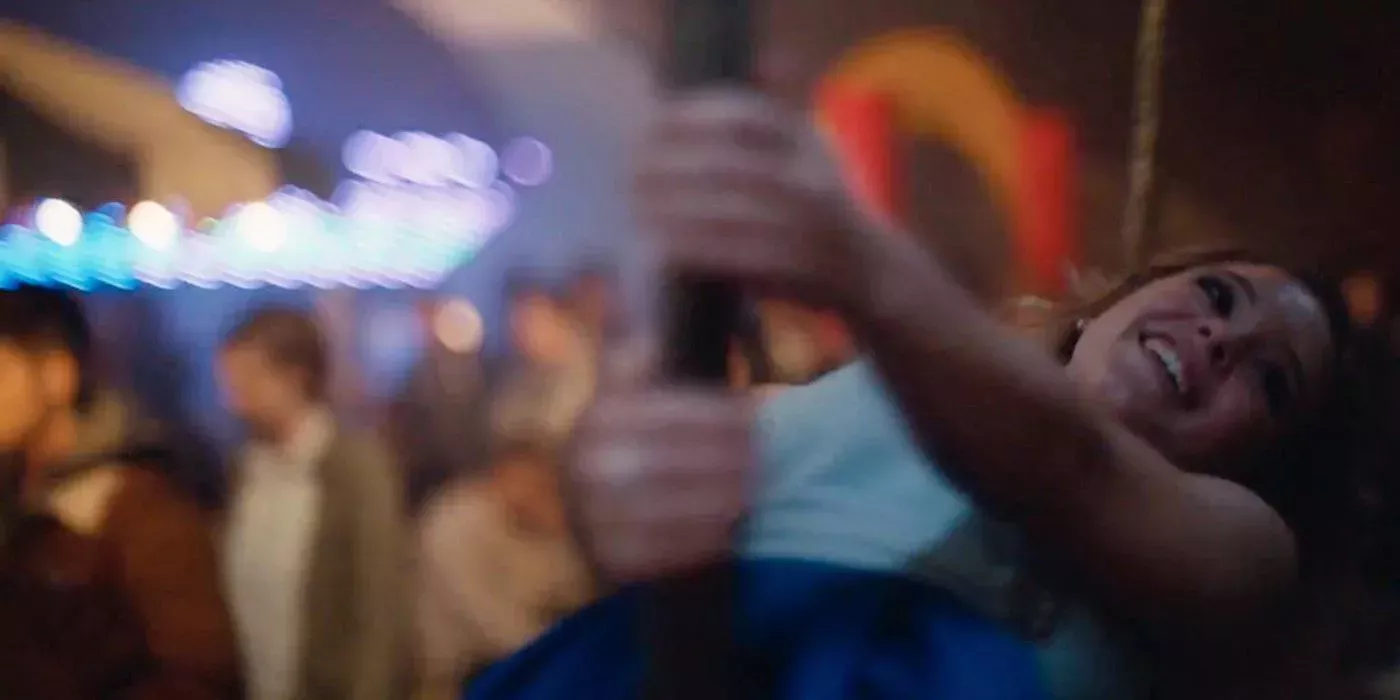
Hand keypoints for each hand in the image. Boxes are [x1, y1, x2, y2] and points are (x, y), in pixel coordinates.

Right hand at [566, 338, 750, 582]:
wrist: (597, 523)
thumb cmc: (633, 449)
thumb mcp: (626, 400)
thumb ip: (635, 365)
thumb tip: (644, 330)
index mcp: (596, 419)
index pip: (668, 413)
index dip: (717, 414)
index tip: (757, 418)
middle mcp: (583, 466)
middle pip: (669, 460)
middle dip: (724, 460)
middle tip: (766, 463)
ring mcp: (588, 515)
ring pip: (666, 507)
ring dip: (717, 502)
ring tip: (754, 497)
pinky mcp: (603, 559)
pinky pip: (659, 553)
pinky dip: (698, 543)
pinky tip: (730, 534)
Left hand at [633, 87, 873, 310]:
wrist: (872, 270)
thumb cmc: (822, 204)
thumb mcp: (810, 148)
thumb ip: (777, 111)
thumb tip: (765, 58)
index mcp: (807, 141)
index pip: (743, 116)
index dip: (691, 118)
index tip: (651, 126)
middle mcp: (811, 178)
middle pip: (726, 165)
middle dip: (670, 168)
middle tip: (631, 174)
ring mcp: (808, 224)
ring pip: (727, 212)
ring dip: (674, 212)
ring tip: (637, 210)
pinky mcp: (799, 268)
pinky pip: (737, 256)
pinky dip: (696, 250)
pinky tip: (663, 248)